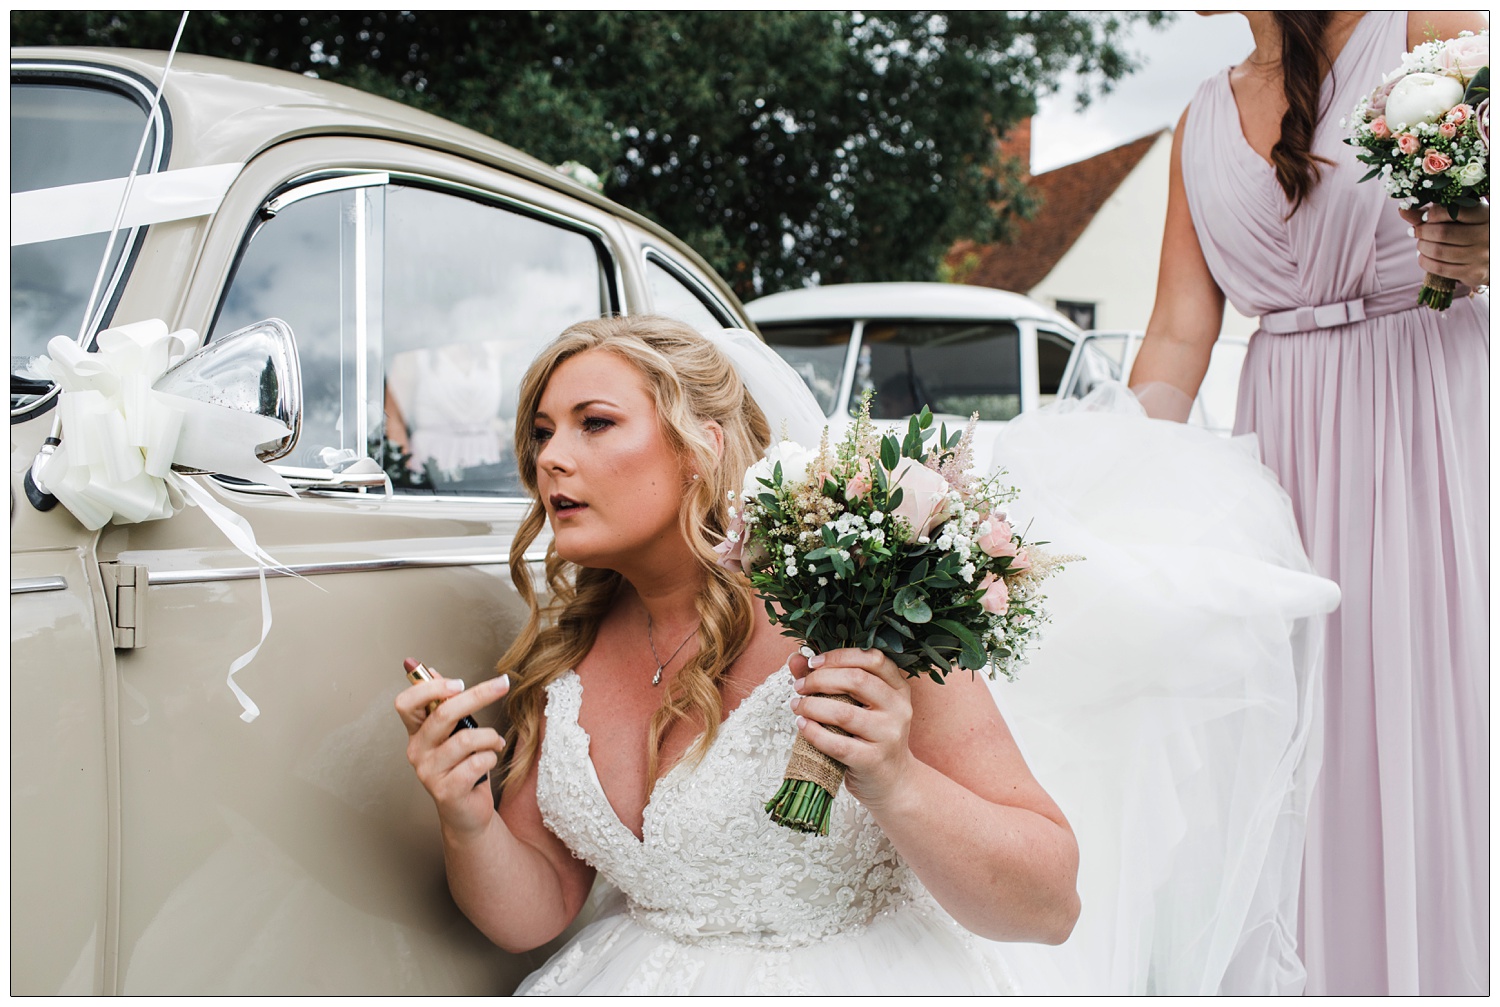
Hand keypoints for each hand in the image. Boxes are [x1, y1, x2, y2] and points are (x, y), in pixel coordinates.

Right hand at [396, 672, 509, 837]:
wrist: (467, 813)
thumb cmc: (463, 768)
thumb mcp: (453, 732)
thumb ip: (442, 703)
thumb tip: (431, 670)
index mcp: (417, 732)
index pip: (406, 703)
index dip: (430, 689)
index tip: (459, 682)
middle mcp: (417, 751)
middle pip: (442, 714)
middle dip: (477, 695)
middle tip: (501, 685)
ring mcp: (429, 772)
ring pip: (466, 739)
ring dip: (490, 736)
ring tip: (496, 742)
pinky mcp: (446, 791)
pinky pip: (477, 762)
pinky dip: (491, 757)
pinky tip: (490, 761)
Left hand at [789, 647, 916, 809]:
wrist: (892, 782)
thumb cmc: (870, 738)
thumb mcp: (859, 705)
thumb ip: (829, 678)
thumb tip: (795, 658)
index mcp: (898, 688)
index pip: (872, 658)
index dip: (839, 656)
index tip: (812, 662)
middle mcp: (899, 708)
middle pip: (856, 680)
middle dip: (820, 679)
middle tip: (799, 687)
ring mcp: (889, 735)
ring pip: (844, 712)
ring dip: (812, 706)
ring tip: (797, 706)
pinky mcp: (874, 760)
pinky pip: (838, 744)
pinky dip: (814, 733)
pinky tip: (802, 726)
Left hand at [1400, 202, 1488, 287]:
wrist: (1494, 256)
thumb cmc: (1472, 231)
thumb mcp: (1462, 217)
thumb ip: (1435, 212)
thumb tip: (1403, 210)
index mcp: (1486, 215)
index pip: (1453, 211)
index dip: (1432, 214)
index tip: (1425, 217)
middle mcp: (1486, 235)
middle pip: (1442, 232)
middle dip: (1422, 231)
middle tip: (1416, 231)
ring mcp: (1481, 256)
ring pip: (1438, 251)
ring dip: (1421, 246)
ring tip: (1421, 243)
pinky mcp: (1473, 273)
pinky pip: (1439, 268)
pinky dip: (1424, 261)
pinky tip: (1423, 256)